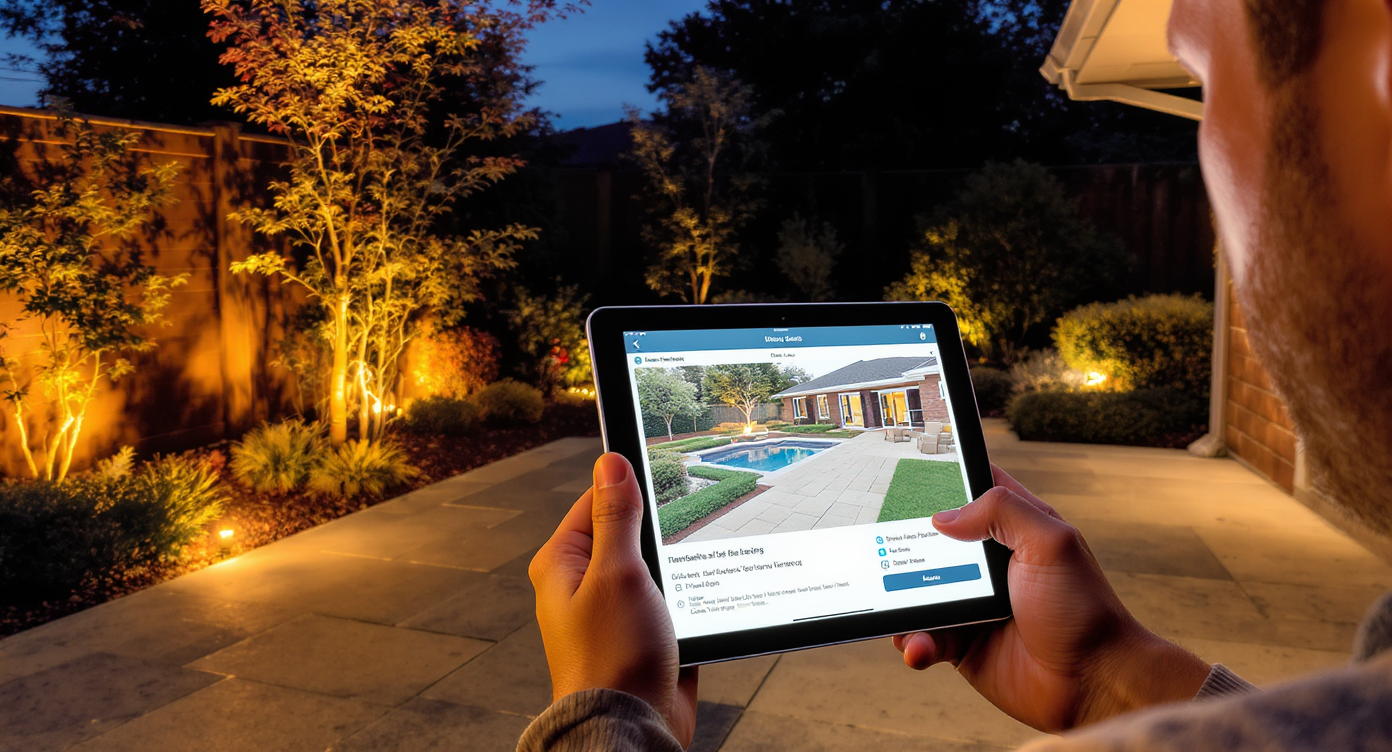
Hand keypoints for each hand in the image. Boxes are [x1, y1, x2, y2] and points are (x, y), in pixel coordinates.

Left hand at [530, 453, 697, 745]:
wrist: (630, 728)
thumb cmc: (613, 657)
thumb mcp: (619, 572)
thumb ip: (617, 516)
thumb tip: (611, 463)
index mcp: (562, 563)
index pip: (595, 502)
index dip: (628, 492)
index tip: (660, 484)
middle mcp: (580, 586)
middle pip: (626, 536)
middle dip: (658, 539)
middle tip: (676, 544)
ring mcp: (609, 614)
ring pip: (650, 572)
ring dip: (674, 576)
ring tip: (682, 587)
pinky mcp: (635, 638)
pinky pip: (664, 606)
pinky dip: (682, 605)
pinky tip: (693, 611)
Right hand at [893, 465, 1209, 732]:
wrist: (1091, 683)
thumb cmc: (1084, 610)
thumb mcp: (1050, 543)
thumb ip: (1002, 511)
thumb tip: (944, 517)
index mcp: (1014, 530)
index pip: (972, 492)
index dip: (941, 483)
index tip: (906, 477)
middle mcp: (990, 565)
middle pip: (933, 542)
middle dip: (906, 545)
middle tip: (884, 549)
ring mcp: (973, 605)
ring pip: (919, 592)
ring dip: (903, 602)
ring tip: (903, 615)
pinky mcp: (963, 643)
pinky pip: (925, 636)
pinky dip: (914, 642)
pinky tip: (918, 647)